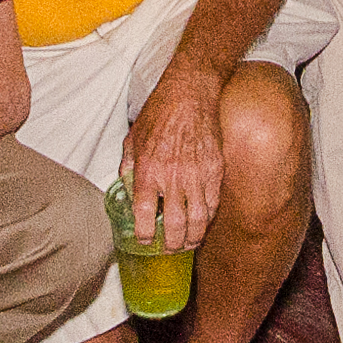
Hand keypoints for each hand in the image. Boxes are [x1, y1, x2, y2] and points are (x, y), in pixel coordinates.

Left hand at [121, 60, 228, 251]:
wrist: (190, 93)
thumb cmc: (160, 112)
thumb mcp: (133, 138)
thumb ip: (129, 166)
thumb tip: (127, 187)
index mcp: (149, 170)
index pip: (145, 216)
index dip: (145, 236)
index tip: (145, 240)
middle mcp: (173, 177)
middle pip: (176, 227)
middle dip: (172, 246)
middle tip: (170, 249)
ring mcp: (197, 175)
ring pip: (199, 221)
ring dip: (193, 238)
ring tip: (187, 243)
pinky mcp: (215, 170)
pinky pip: (214, 204)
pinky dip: (208, 219)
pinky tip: (202, 222)